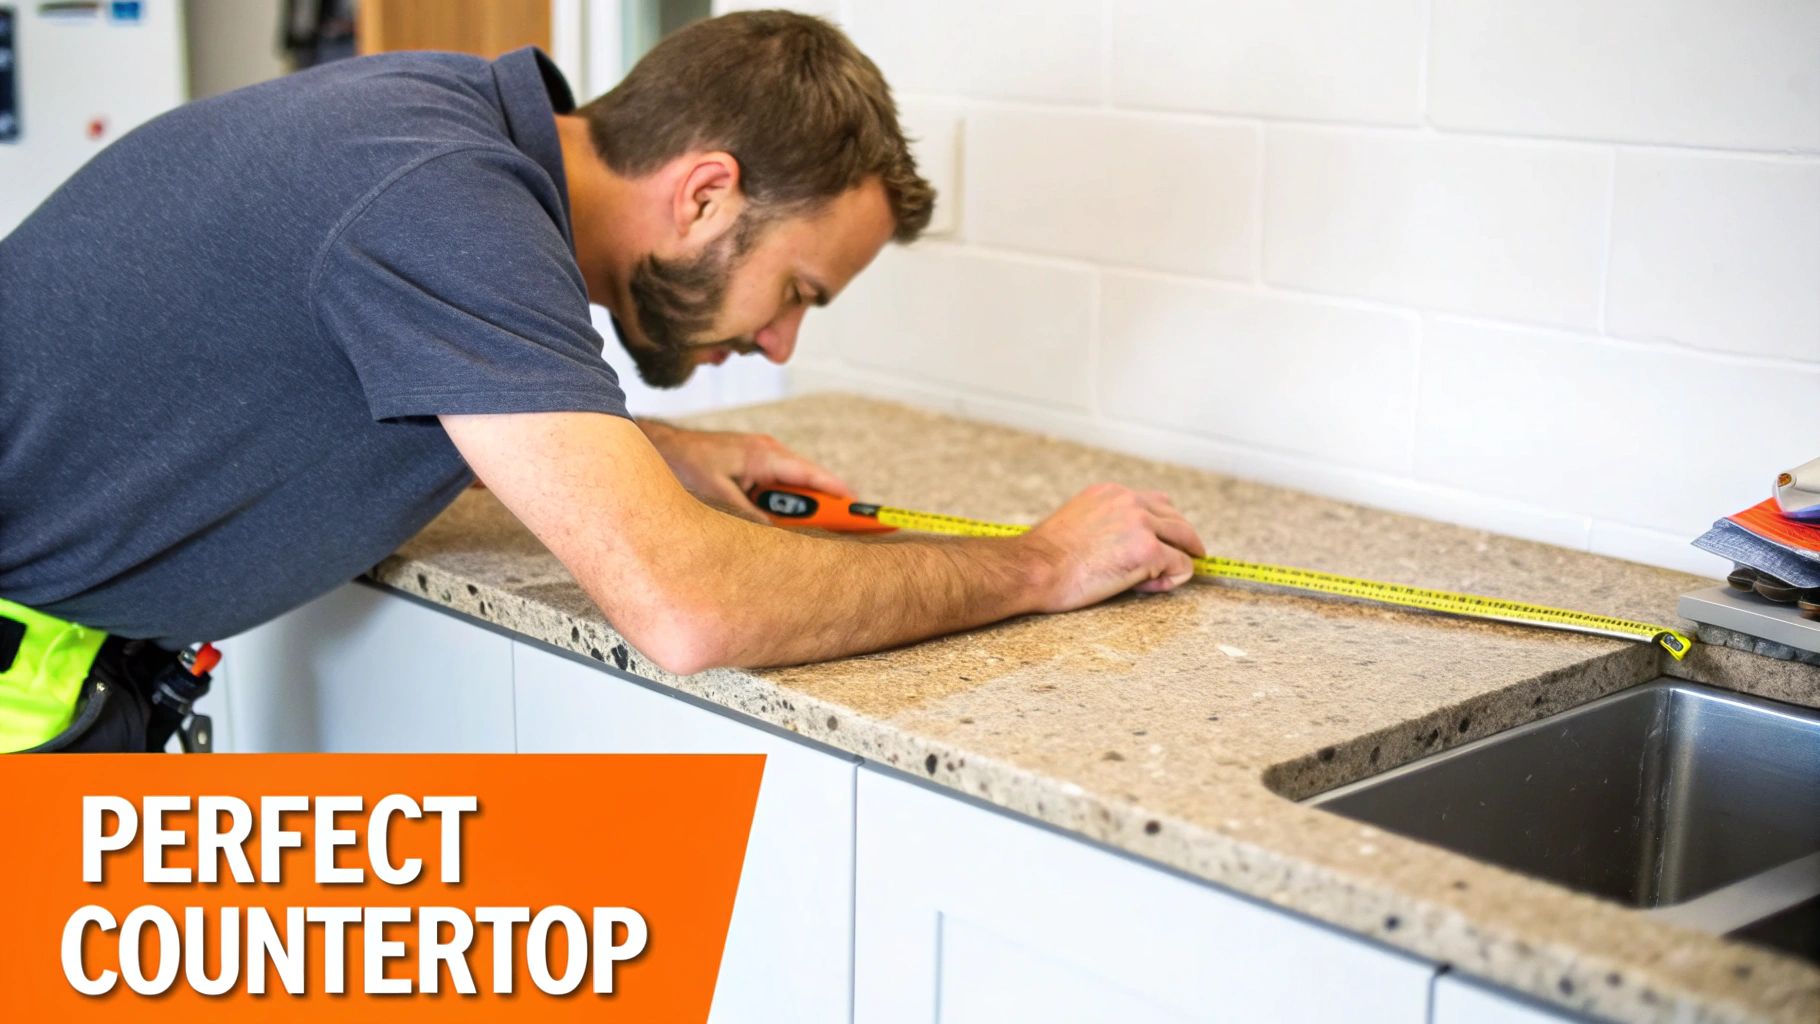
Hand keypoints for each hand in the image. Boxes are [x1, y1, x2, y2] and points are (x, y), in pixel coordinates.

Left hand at [639, 420, 851, 521]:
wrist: (661, 446)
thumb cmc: (686, 462)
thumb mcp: (715, 493)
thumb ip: (746, 515)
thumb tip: (772, 537)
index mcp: (765, 455)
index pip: (812, 476)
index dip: (838, 493)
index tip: (861, 509)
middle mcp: (769, 455)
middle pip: (807, 486)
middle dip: (820, 510)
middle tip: (840, 534)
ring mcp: (762, 461)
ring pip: (792, 491)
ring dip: (796, 512)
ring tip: (803, 535)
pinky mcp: (753, 470)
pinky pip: (777, 491)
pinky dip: (780, 509)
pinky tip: (774, 526)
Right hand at [1022, 484, 1205, 612]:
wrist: (1034, 569)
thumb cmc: (1046, 558)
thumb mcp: (1077, 521)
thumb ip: (1106, 522)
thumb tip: (1124, 544)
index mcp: (1111, 492)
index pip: (1155, 502)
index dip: (1159, 527)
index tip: (1155, 546)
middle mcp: (1129, 501)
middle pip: (1176, 518)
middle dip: (1179, 542)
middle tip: (1173, 565)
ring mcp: (1141, 524)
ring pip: (1185, 539)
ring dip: (1177, 559)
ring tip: (1155, 579)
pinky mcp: (1149, 550)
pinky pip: (1182, 565)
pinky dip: (1172, 579)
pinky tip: (1146, 587)